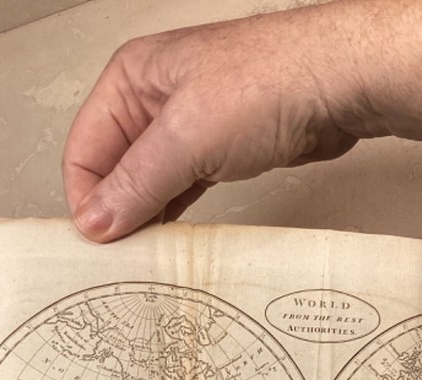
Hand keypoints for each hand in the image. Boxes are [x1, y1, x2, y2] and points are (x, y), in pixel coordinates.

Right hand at [62, 7, 367, 242]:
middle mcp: (155, 100)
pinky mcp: (221, 151)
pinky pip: (182, 189)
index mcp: (131, 80)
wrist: (337, 85)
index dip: (87, 199)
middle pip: (113, 169)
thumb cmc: (270, 81)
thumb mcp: (187, 138)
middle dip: (115, 211)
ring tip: (145, 254)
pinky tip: (171, 239)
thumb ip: (137, 183)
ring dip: (146, 217)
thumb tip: (97, 220)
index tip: (99, 243)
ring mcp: (189, 127)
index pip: (84, 149)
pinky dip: (174, 214)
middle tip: (121, 257)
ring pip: (149, 182)